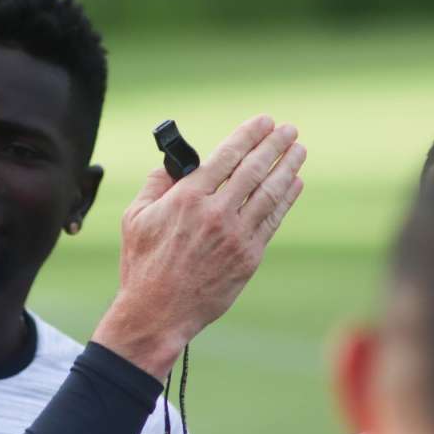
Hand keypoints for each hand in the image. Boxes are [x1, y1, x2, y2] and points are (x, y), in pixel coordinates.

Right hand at [92, 115, 305, 378]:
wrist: (158, 312)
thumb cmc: (143, 265)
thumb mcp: (135, 218)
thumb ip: (155, 185)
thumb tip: (172, 165)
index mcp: (188, 198)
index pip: (226, 156)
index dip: (248, 135)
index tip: (263, 121)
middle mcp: (216, 213)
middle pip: (254, 169)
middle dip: (274, 145)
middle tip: (288, 130)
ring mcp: (236, 236)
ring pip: (270, 193)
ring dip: (287, 168)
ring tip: (298, 150)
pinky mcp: (249, 257)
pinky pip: (273, 221)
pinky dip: (286, 199)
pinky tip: (294, 184)